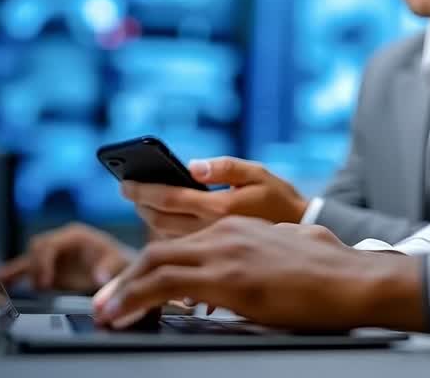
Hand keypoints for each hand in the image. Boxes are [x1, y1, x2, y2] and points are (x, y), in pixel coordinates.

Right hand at [0, 222, 132, 292]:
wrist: (121, 271)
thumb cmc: (120, 263)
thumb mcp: (119, 262)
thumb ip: (109, 267)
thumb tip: (98, 276)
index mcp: (74, 235)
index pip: (50, 243)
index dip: (43, 262)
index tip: (43, 283)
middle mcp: (59, 242)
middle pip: (35, 249)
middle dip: (32, 268)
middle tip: (38, 289)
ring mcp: (51, 256)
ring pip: (25, 259)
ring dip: (11, 273)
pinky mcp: (45, 270)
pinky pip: (22, 271)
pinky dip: (8, 279)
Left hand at [92, 217, 427, 332]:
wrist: (353, 279)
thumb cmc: (331, 272)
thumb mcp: (289, 253)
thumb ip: (262, 258)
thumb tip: (252, 281)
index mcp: (241, 229)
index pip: (181, 247)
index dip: (149, 270)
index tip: (130, 291)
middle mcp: (227, 234)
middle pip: (159, 252)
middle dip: (125, 280)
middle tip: (104, 305)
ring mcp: (226, 253)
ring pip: (155, 264)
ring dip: (123, 291)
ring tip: (105, 314)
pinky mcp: (228, 278)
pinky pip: (166, 284)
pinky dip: (136, 299)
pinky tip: (123, 315)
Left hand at [120, 156, 309, 236]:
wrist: (304, 240)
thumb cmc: (281, 201)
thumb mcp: (260, 174)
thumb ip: (225, 168)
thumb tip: (193, 166)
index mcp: (220, 207)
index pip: (170, 197)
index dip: (143, 189)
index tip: (125, 182)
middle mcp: (211, 231)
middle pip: (159, 220)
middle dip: (140, 204)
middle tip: (129, 189)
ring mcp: (210, 250)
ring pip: (166, 236)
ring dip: (149, 219)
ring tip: (143, 204)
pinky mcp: (213, 262)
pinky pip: (179, 248)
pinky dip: (165, 234)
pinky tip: (163, 223)